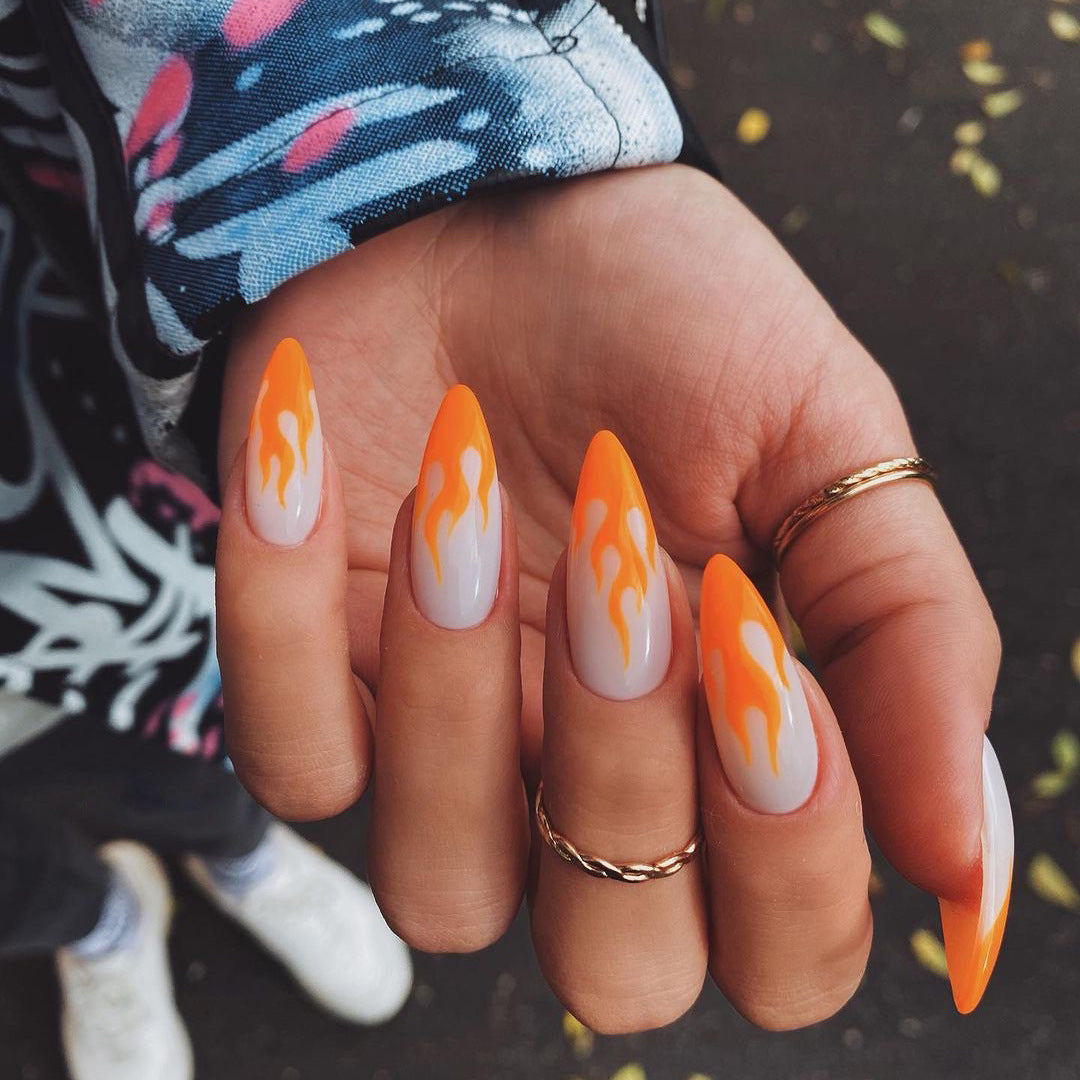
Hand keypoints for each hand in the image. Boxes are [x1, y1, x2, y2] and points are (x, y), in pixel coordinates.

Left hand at [214, 164, 1002, 1030]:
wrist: (489, 219)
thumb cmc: (672, 321)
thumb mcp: (828, 440)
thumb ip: (911, 640)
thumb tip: (962, 858)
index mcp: (730, 752)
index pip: (782, 949)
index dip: (790, 854)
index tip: (765, 642)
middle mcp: (588, 788)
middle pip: (613, 964)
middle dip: (631, 774)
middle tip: (635, 570)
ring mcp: (444, 756)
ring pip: (442, 893)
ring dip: (461, 698)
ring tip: (466, 490)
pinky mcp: (314, 688)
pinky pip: (292, 760)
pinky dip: (288, 618)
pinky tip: (319, 460)